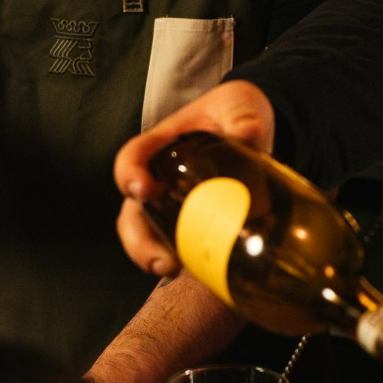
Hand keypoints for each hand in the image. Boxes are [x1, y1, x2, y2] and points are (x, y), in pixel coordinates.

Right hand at [114, 79, 275, 275]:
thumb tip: (248, 134)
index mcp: (161, 145)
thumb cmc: (235, 112)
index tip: (142, 190)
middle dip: (139, 240)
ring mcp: (172, 203)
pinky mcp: (191, 222)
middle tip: (161, 260)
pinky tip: (202, 278)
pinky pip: (177, 246)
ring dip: (153, 257)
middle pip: (132, 212)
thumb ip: (243, 116)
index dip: (130, 174)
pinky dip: (185, 263)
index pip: (132, 159)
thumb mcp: (240, 104)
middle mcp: (158, 178)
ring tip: (175, 272)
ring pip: (147, 234)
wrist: (252, 130)